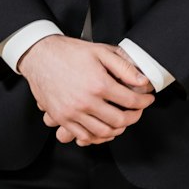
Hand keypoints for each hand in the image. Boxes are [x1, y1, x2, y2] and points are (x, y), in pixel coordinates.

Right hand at [17, 35, 154, 146]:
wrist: (40, 56)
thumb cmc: (70, 52)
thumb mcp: (101, 52)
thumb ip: (124, 67)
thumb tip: (143, 81)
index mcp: (98, 84)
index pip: (130, 101)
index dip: (144, 102)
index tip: (148, 99)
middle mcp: (86, 102)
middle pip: (119, 120)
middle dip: (134, 117)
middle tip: (138, 111)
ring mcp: (72, 113)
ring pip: (102, 132)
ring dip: (118, 129)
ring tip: (123, 121)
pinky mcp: (62, 118)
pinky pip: (83, 136)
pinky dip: (97, 137)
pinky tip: (104, 129)